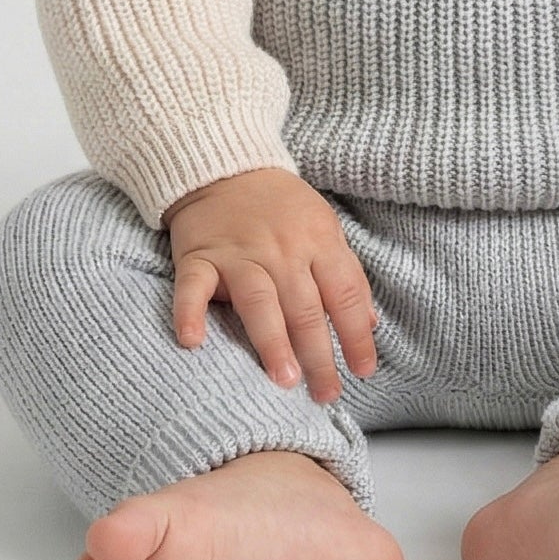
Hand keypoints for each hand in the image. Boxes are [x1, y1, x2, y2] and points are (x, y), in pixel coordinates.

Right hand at [161, 167, 379, 403]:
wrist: (225, 166)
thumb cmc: (281, 206)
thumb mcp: (324, 228)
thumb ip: (346, 275)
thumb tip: (369, 325)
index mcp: (318, 241)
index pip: (344, 294)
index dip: (356, 335)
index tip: (363, 370)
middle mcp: (282, 250)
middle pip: (305, 307)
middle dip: (319, 354)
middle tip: (326, 393)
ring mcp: (238, 253)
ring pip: (259, 301)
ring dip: (272, 341)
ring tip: (284, 378)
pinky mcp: (198, 256)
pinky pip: (192, 287)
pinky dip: (189, 313)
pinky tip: (192, 342)